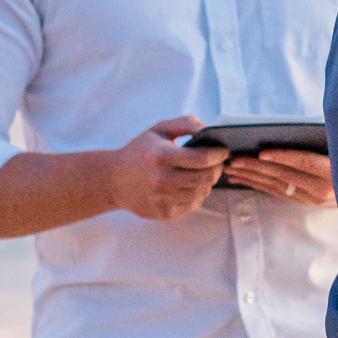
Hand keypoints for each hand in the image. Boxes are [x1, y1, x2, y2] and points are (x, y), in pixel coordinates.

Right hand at [106, 117, 227, 220]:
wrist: (113, 180)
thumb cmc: (140, 151)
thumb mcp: (158, 130)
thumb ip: (186, 123)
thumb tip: (210, 129)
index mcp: (161, 156)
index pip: (202, 159)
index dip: (219, 155)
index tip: (224, 151)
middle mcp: (161, 180)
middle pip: (206, 178)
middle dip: (217, 169)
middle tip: (218, 163)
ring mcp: (162, 199)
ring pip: (202, 192)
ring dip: (208, 182)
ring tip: (202, 173)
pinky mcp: (164, 213)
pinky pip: (193, 204)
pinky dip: (197, 194)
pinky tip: (189, 185)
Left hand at [223, 148, 335, 206]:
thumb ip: (324, 140)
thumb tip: (292, 129)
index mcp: (334, 173)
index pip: (304, 163)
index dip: (283, 157)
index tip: (261, 153)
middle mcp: (322, 190)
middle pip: (284, 176)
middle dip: (256, 167)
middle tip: (233, 159)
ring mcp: (313, 199)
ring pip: (277, 186)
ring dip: (251, 177)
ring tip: (231, 169)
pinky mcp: (306, 202)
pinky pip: (277, 193)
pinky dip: (258, 185)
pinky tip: (242, 180)